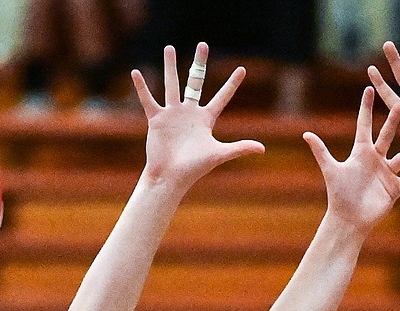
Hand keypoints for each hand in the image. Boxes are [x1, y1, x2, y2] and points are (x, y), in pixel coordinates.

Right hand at [131, 42, 263, 190]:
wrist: (170, 176)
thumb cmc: (195, 168)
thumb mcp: (219, 154)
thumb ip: (240, 148)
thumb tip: (263, 149)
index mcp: (206, 119)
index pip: (222, 97)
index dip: (232, 84)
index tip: (242, 69)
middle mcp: (190, 112)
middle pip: (196, 82)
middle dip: (199, 64)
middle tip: (203, 45)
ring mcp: (173, 114)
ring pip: (172, 84)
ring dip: (171, 66)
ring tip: (169, 47)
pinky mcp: (157, 119)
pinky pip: (149, 100)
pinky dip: (142, 87)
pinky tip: (136, 72)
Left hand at [304, 87, 399, 231]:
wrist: (348, 219)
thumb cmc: (338, 195)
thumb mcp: (331, 170)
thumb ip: (321, 151)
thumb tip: (306, 133)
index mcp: (360, 152)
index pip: (364, 125)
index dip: (366, 107)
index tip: (369, 88)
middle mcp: (376, 159)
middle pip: (386, 135)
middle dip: (393, 120)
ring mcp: (387, 173)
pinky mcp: (395, 189)